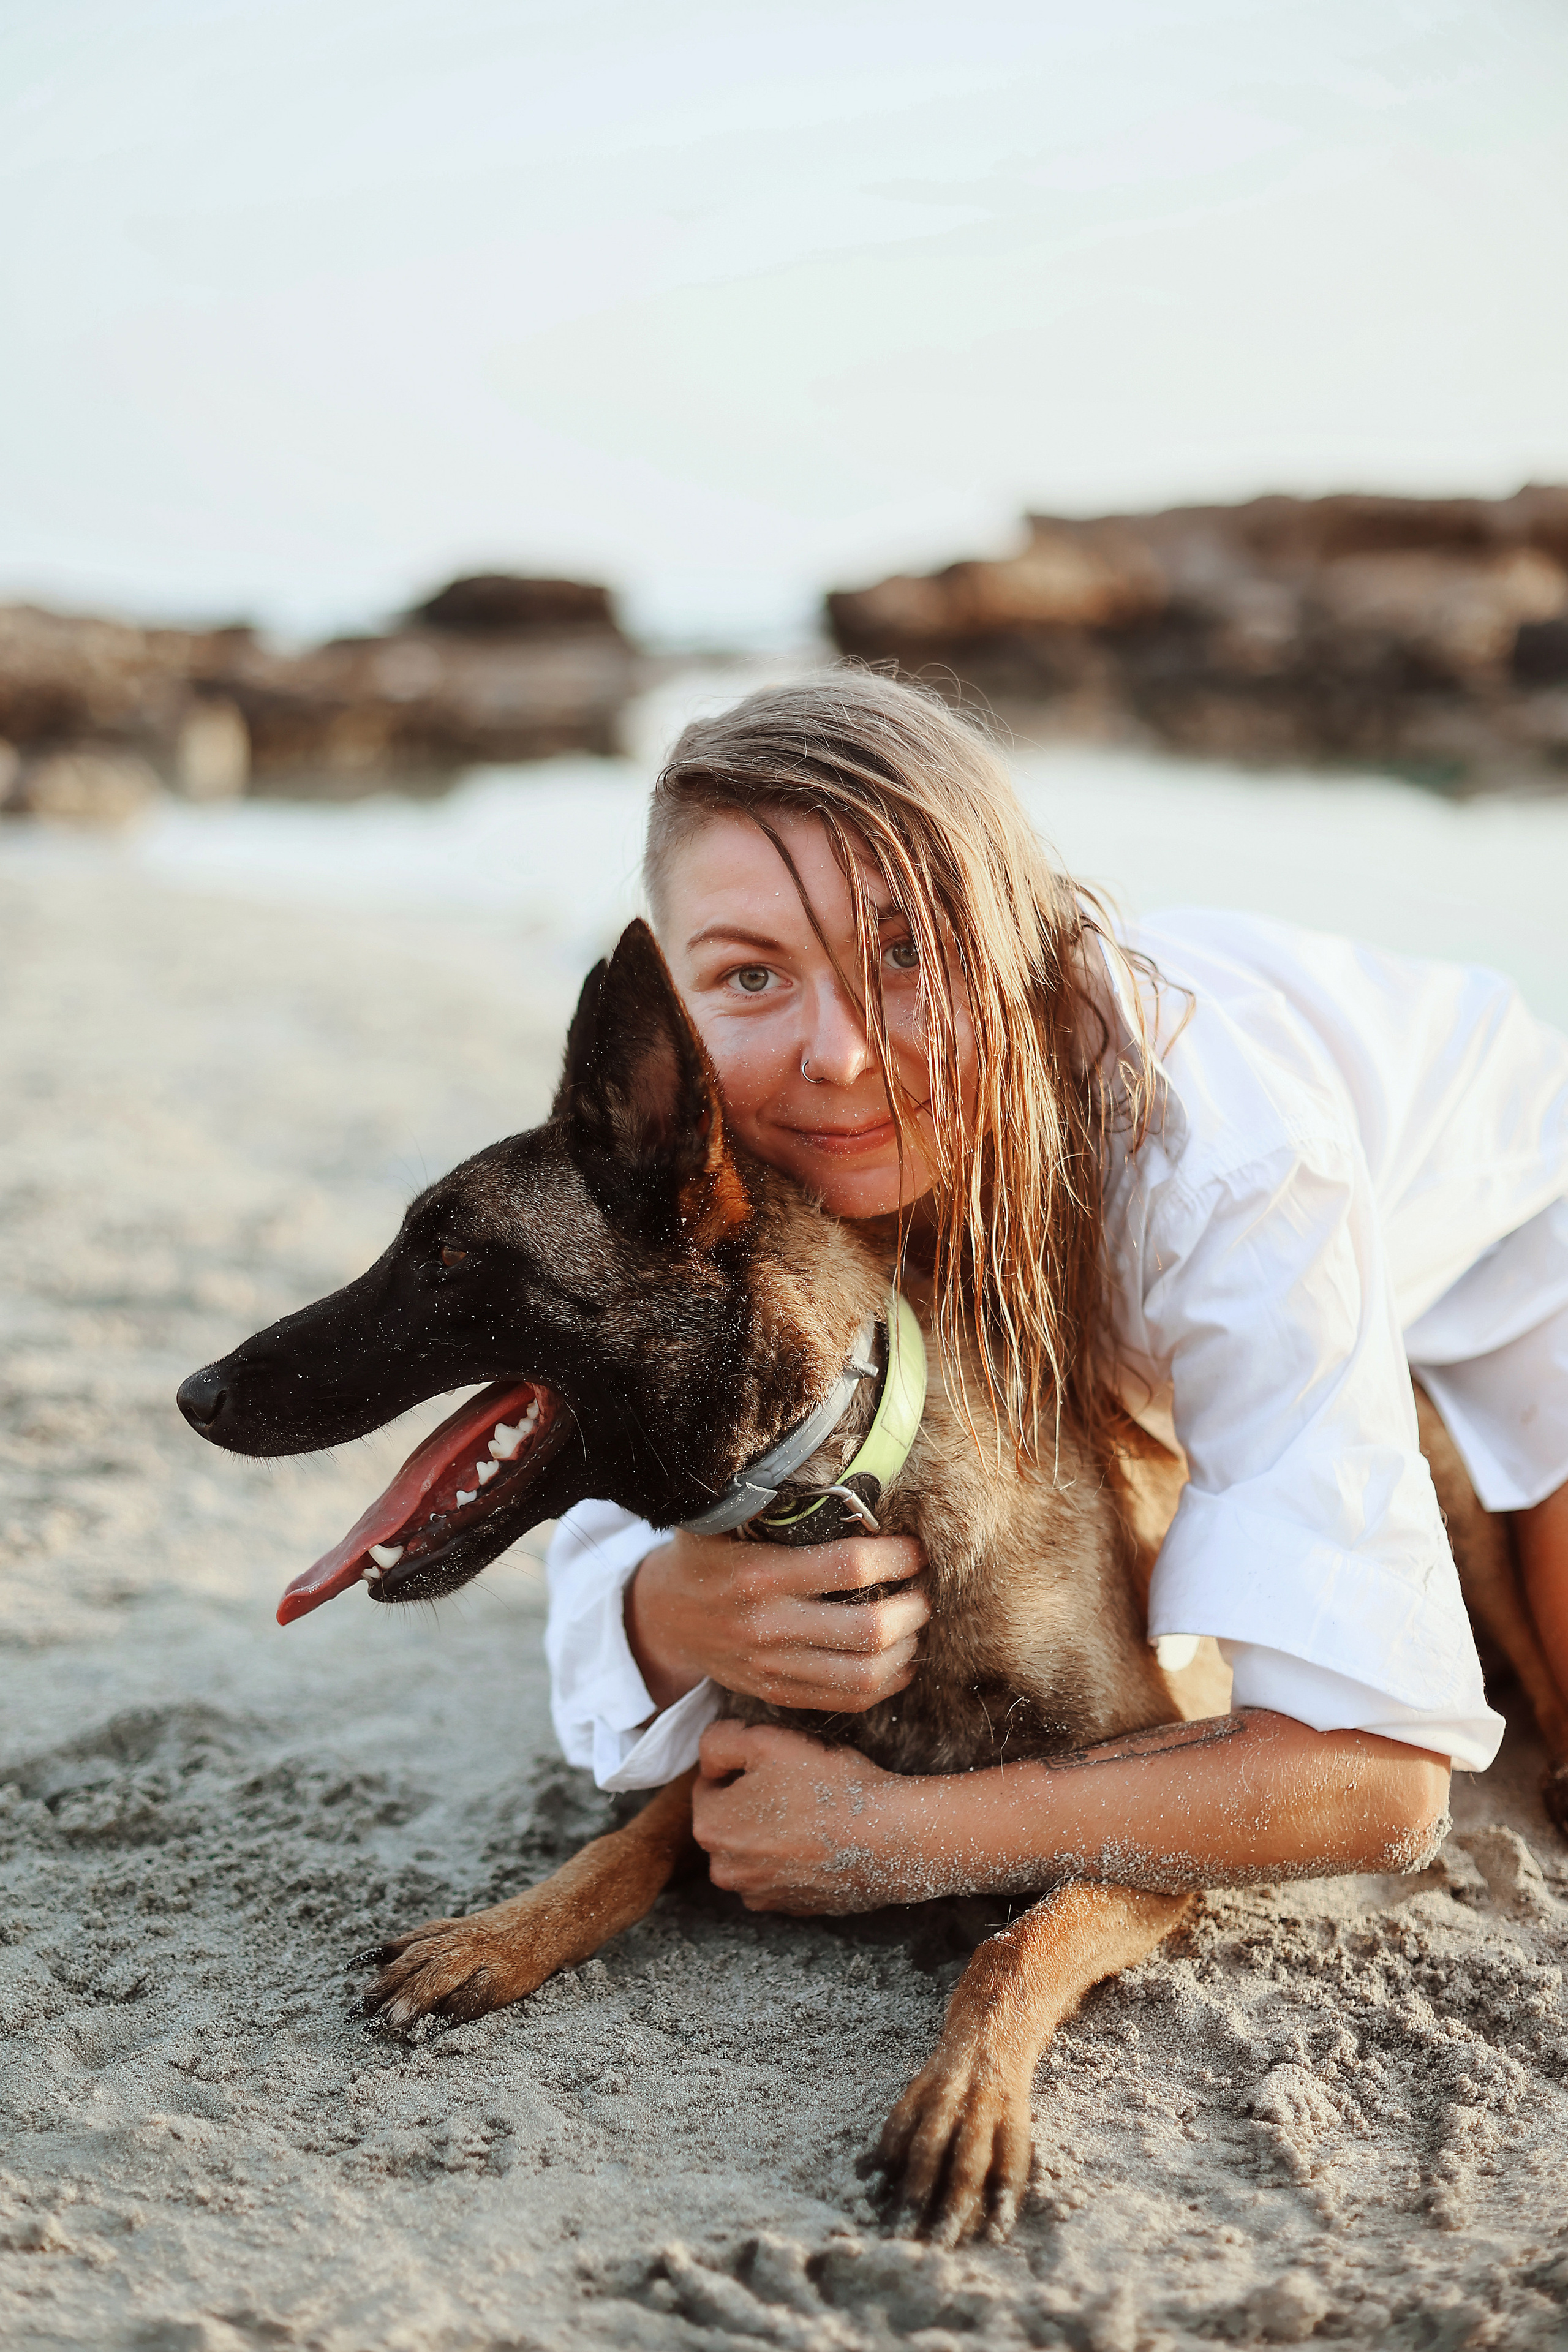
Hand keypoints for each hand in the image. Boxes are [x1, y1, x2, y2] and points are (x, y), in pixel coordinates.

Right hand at [624, 1528, 927, 1712]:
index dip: (896, 1557)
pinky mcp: (780, 1694)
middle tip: (926, 1587)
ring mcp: (775, 1667)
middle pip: (869, 1629)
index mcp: (760, 1575)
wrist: (664, 1620)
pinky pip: (848, 1700)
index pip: (849, 1567)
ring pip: (866, 1674)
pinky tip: (902, 1659)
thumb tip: (825, 1461)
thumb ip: (766, 1498)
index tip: (916, 1547)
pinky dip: (887, 1682)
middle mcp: (770, 1626)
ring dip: (907, 1648)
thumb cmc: (704, 1556)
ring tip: (917, 1621)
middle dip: (914, 1607)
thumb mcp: (720, 1519)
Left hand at [693, 1720, 924, 1913]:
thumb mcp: (764, 1739)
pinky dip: (795, 1857)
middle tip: (796, 1784)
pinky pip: (782, 1872)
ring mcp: (760, 1894)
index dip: (742, 1765)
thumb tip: (709, 1761)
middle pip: (730, 1819)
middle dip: (754, 1800)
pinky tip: (823, 1838)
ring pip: (755, 1848)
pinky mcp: (793, 1908)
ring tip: (813, 1811)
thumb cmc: (828, 1785)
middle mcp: (725, 1871)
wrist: (890, 1838)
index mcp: (710, 1828)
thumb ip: (718, 1741)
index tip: (775, 1763)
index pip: (710, 1784)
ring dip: (773, 1830)